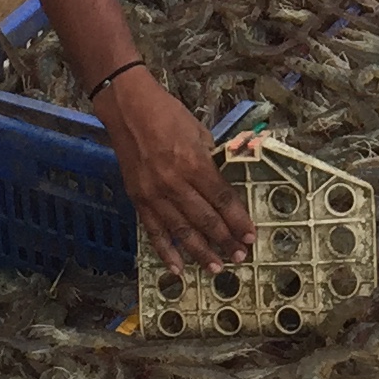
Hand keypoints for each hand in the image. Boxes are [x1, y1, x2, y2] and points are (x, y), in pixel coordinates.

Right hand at [99, 70, 252, 271]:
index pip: (222, 199)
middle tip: (240, 256)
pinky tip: (178, 268)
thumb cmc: (167, 114)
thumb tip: (221, 182)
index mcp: (194, 163)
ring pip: (181, 231)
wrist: (128, 109)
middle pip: (206, 219)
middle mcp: (175, 183)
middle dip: (225, 240)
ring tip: (216, 268)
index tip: (250, 235)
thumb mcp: (198, 131)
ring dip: (200, 252)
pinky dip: (166, 251)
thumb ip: (210, 159)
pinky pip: (154, 231)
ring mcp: (154, 194)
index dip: (238, 220)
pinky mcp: (138, 199)